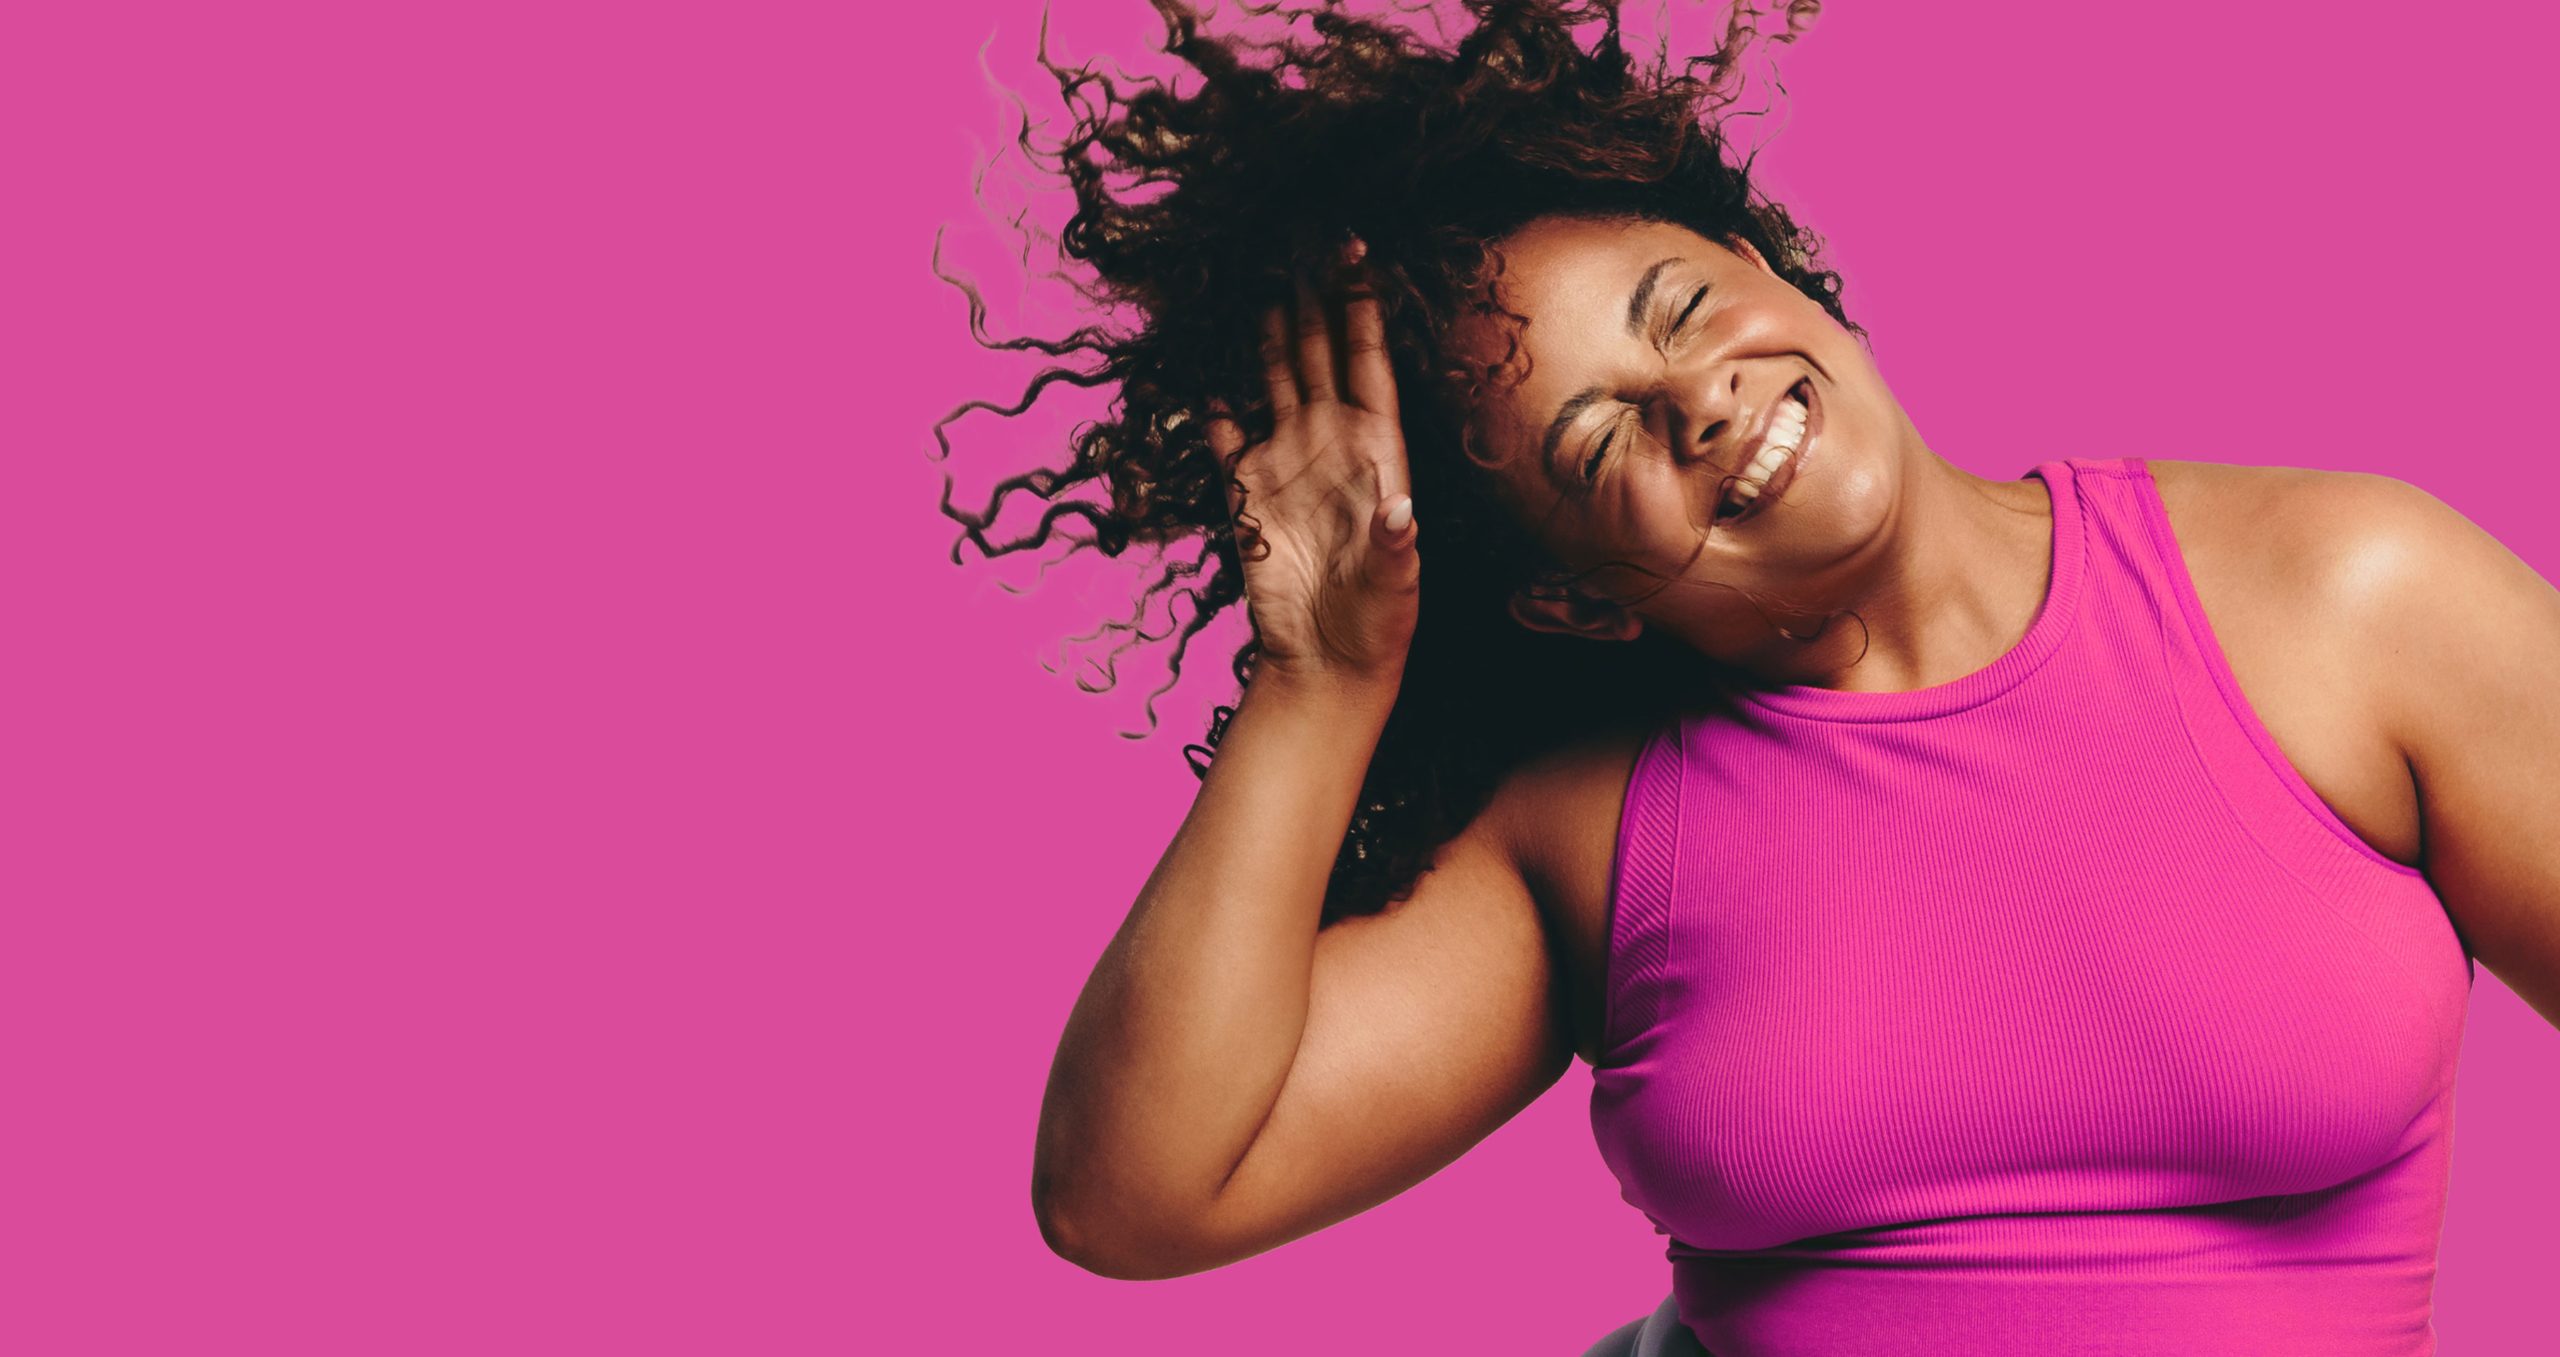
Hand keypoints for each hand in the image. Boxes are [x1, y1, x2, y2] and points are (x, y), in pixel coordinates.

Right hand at [1207, 237, 1419, 687]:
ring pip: (1275, 378)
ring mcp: (1287, 463)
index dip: (1360, 307)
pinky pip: (1226, 434)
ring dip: (1266, 333)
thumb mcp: (1396, 584)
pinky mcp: (1246, 492)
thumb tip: (1401, 512)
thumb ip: (1395, 545)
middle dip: (1308, 295)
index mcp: (1376, 452)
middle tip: (1296, 237)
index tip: (1355, 250)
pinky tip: (1206, 370)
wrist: (1329, 663)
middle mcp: (1332, 445)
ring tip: (1257, 280)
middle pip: (1318, 353)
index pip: (1368, 362)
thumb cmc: (1379, 621)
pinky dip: (1215, 404)